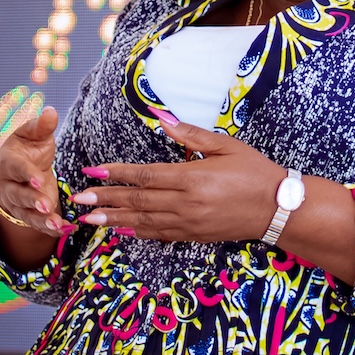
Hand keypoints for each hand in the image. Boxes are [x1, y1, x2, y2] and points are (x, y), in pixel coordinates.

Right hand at [0, 106, 72, 235]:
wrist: (18, 169)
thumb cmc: (27, 147)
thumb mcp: (34, 133)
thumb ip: (42, 126)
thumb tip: (50, 111)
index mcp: (8, 162)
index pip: (16, 168)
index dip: (26, 174)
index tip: (38, 179)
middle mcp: (9, 185)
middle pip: (18, 195)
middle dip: (33, 201)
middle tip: (47, 206)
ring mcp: (17, 202)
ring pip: (27, 214)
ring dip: (42, 221)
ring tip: (58, 225)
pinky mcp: (28, 214)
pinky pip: (38, 224)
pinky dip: (51, 229)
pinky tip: (66, 229)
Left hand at [71, 111, 280, 243]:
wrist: (277, 208)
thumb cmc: (254, 170)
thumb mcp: (225, 145)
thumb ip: (191, 135)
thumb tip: (162, 118)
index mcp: (192, 178)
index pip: (144, 176)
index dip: (116, 174)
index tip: (92, 172)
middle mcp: (186, 203)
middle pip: (137, 201)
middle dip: (105, 200)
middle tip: (78, 201)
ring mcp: (189, 223)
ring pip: (143, 221)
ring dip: (114, 219)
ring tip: (89, 220)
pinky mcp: (194, 235)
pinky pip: (160, 234)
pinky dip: (137, 232)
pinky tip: (122, 230)